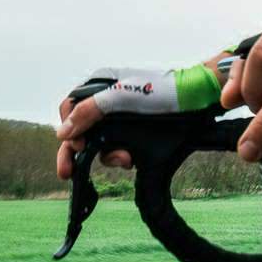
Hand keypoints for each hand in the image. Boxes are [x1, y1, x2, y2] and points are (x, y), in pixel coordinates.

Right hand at [54, 62, 223, 178]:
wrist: (198, 97)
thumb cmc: (163, 91)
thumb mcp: (122, 97)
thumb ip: (90, 112)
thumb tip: (62, 134)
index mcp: (100, 86)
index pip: (70, 108)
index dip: (69, 129)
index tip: (78, 147)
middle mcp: (107, 102)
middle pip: (80, 130)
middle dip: (75, 153)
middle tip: (68, 175)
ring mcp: (121, 119)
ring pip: (100, 143)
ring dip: (108, 156)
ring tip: (126, 161)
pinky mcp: (135, 133)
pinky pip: (118, 149)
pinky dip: (121, 158)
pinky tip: (132, 161)